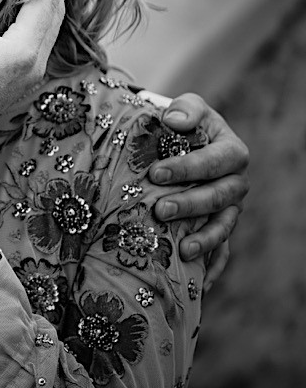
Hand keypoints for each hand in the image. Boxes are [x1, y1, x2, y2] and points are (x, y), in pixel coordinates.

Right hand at [0, 0, 64, 141]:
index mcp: (21, 51)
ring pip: (52, 28)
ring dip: (44, 1)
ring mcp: (35, 75)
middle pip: (56, 13)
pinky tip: (20, 6)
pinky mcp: (28, 80)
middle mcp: (36, 64)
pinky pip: (42, 42)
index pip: (45, 0)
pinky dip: (37, 19)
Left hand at [148, 92, 248, 289]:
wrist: (180, 142)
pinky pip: (222, 252)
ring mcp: (228, 209)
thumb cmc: (181, 123)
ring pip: (223, 227)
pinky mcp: (218, 228)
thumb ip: (184, 109)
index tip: (156, 172)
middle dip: (191, 205)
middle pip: (220, 198)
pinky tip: (200, 284)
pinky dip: (213, 268)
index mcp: (232, 152)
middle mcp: (235, 183)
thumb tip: (174, 121)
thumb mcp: (186, 107)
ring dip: (204, 240)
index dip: (189, 167)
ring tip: (182, 250)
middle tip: (159, 210)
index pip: (217, 161)